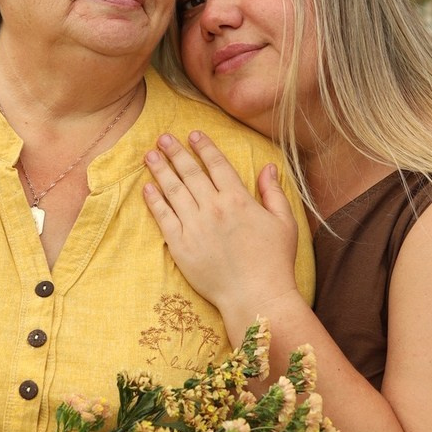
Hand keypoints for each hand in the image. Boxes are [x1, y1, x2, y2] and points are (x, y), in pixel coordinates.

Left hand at [142, 131, 301, 321]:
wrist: (256, 297)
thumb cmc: (274, 262)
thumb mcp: (284, 223)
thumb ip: (273, 193)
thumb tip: (268, 167)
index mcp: (239, 200)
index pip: (217, 165)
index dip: (204, 147)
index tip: (193, 135)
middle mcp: (214, 208)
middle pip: (190, 173)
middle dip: (176, 152)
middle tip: (163, 138)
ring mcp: (195, 226)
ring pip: (173, 190)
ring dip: (160, 170)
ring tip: (150, 155)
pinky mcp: (180, 245)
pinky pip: (163, 217)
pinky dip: (154, 200)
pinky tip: (147, 187)